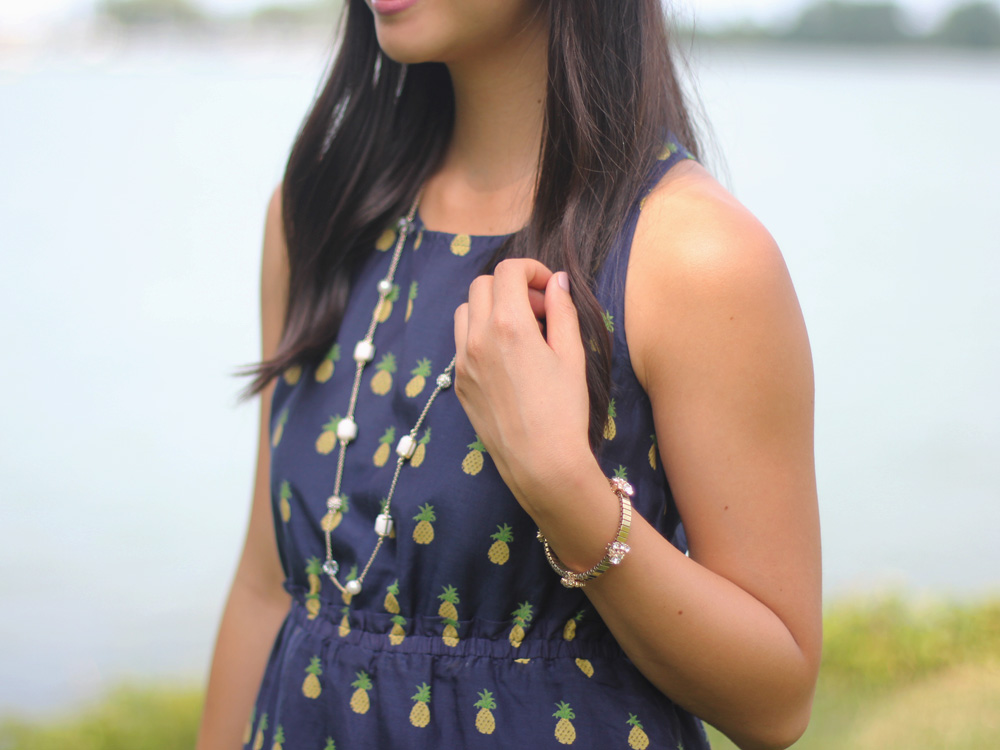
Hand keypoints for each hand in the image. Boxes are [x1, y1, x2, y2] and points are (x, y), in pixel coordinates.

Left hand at [453, 259, 593, 513]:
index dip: (532, 270)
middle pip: (483, 285)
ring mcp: (464, 361)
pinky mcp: (460, 382)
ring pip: (466, 310)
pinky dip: (480, 333)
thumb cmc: (564, 411)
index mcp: (508, 325)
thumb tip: (557, 281)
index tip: (549, 287)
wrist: (541, 463)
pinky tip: (507, 356)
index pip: (508, 271)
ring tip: (520, 330)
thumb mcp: (572, 355)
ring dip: (491, 307)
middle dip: (511, 286)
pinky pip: (462, 341)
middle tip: (539, 310)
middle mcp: (478, 338)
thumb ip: (563, 310)